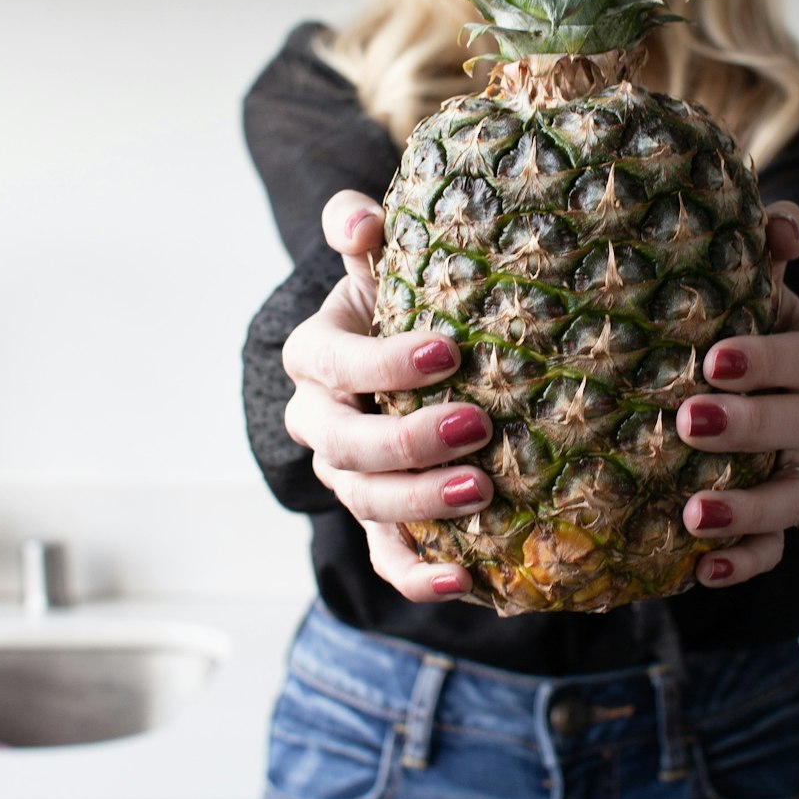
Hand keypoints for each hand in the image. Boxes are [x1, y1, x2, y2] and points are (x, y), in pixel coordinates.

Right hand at [280, 191, 491, 603]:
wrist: (392, 366)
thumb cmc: (395, 306)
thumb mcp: (376, 265)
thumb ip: (361, 233)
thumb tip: (358, 217)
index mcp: (314, 358)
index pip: (335, 362)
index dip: (384, 361)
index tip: (448, 351)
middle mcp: (320, 424)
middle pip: (346, 445)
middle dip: (409, 440)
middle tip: (477, 424)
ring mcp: (347, 479)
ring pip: (367, 502)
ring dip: (421, 502)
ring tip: (483, 492)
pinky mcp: (379, 524)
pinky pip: (387, 559)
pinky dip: (419, 576)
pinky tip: (466, 582)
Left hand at [676, 202, 798, 589]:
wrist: (750, 384)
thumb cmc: (741, 324)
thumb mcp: (754, 283)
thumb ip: (768, 249)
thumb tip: (782, 223)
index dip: (768, 360)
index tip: (713, 359)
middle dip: (750, 426)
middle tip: (687, 421)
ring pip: (796, 498)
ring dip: (749, 508)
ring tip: (695, 512)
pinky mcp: (778, 522)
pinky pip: (775, 550)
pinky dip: (745, 561)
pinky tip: (703, 570)